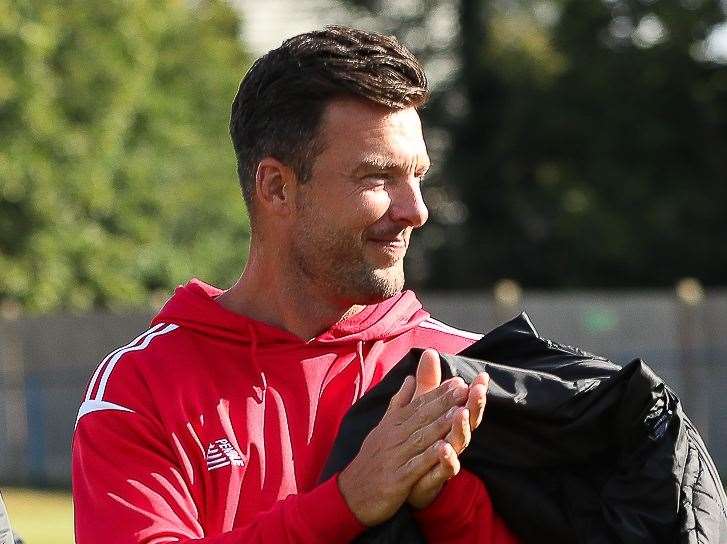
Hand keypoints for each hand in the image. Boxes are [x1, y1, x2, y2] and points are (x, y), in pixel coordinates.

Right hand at [337, 352, 469, 526]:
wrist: (351, 494)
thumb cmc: (371, 459)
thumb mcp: (383, 426)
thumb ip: (400, 403)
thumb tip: (410, 377)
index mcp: (394, 423)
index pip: (419, 404)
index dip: (439, 393)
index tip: (458, 381)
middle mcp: (395, 436)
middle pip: (422, 417)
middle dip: (444, 402)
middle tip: (464, 389)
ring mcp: (396, 457)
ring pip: (422, 437)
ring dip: (441, 424)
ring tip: (460, 411)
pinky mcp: (398, 479)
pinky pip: (416, 465)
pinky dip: (430, 456)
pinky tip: (445, 448)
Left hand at [407, 350, 488, 509]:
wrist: (406, 478)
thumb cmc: (420, 439)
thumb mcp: (422, 407)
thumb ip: (427, 382)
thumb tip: (430, 352)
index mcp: (450, 421)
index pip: (466, 402)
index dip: (475, 390)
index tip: (482, 375)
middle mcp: (453, 438)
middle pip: (469, 419)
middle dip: (474, 404)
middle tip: (478, 389)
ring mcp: (448, 456)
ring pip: (460, 441)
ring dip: (461, 428)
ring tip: (461, 413)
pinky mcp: (437, 475)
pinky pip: (445, 467)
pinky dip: (446, 458)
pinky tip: (443, 447)